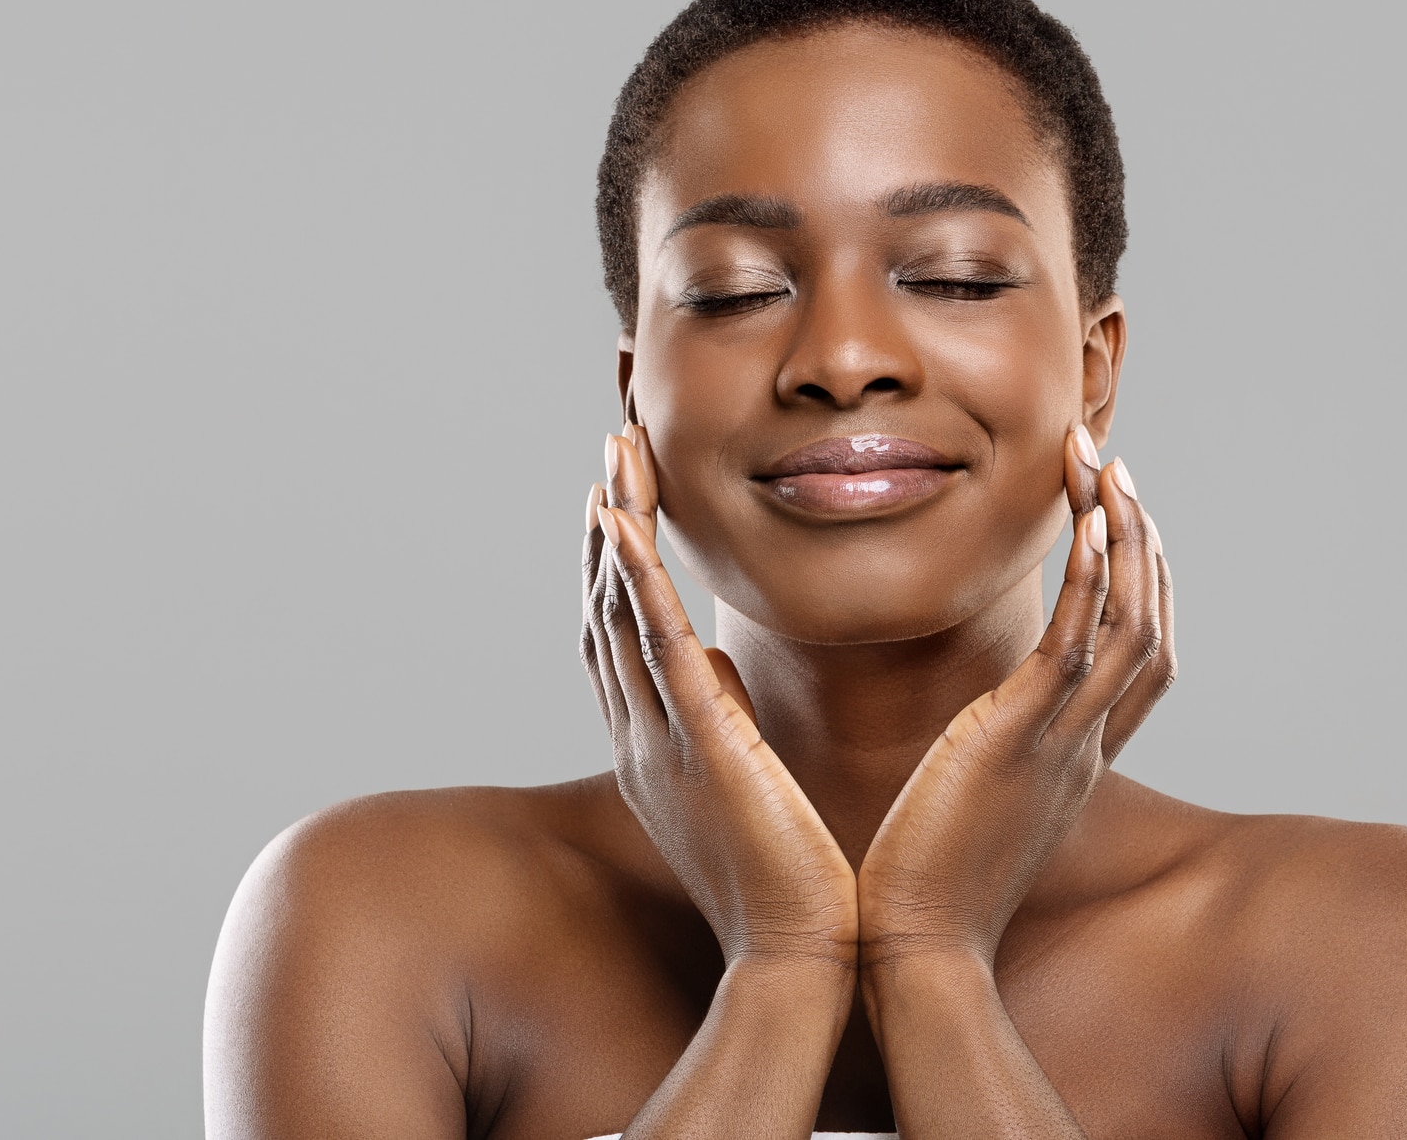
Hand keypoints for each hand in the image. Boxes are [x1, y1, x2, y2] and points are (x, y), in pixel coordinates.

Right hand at [582, 426, 859, 973]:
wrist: (798, 959)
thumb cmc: (785, 882)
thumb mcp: (742, 786)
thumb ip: (721, 724)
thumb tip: (717, 670)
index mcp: (656, 744)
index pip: (623, 633)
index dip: (614, 560)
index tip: (620, 492)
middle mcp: (644, 735)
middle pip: (610, 608)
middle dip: (608, 524)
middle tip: (613, 446)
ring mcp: (664, 738)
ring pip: (625, 612)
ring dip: (616, 529)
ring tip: (616, 455)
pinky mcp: (702, 743)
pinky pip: (658, 646)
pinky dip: (634, 580)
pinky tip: (621, 523)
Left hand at [855, 426, 1174, 984]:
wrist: (914, 951)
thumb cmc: (923, 884)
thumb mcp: (972, 806)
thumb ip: (982, 760)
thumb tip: (963, 733)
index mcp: (1073, 759)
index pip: (1139, 659)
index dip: (1142, 584)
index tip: (1117, 519)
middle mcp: (1085, 745)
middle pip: (1150, 623)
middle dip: (1139, 539)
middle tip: (1114, 466)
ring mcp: (1062, 741)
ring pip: (1129, 621)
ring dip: (1122, 536)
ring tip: (1104, 466)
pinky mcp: (1022, 739)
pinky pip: (1076, 643)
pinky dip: (1092, 578)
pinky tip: (1088, 522)